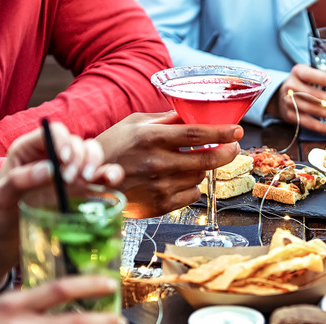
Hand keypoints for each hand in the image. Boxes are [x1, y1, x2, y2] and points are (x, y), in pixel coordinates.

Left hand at [0, 124, 123, 293]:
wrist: (12, 239)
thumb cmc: (3, 215)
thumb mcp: (1, 197)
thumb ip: (20, 180)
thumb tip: (50, 169)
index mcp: (30, 150)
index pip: (53, 132)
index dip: (62, 140)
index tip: (63, 159)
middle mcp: (54, 157)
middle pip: (77, 141)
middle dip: (79, 156)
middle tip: (71, 179)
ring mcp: (72, 171)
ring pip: (93, 152)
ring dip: (95, 162)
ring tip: (86, 180)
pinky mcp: (86, 187)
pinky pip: (105, 173)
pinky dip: (112, 173)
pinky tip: (111, 180)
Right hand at [95, 112, 241, 217]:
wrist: (88, 180)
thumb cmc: (113, 146)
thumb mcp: (135, 123)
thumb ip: (168, 119)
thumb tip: (196, 114)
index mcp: (151, 138)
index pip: (196, 134)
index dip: (222, 133)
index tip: (237, 130)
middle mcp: (157, 163)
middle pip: (207, 160)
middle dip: (227, 152)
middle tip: (233, 146)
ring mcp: (159, 187)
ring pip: (200, 177)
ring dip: (201, 168)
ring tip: (188, 161)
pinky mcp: (159, 206)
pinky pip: (191, 195)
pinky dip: (191, 186)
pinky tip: (178, 179)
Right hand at [267, 64, 325, 134]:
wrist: (279, 95)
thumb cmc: (302, 83)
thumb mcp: (308, 74)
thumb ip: (323, 78)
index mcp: (298, 72)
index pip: (311, 75)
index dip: (325, 80)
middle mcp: (291, 86)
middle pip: (315, 95)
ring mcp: (290, 102)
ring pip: (313, 110)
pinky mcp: (291, 116)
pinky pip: (309, 124)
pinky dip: (323, 128)